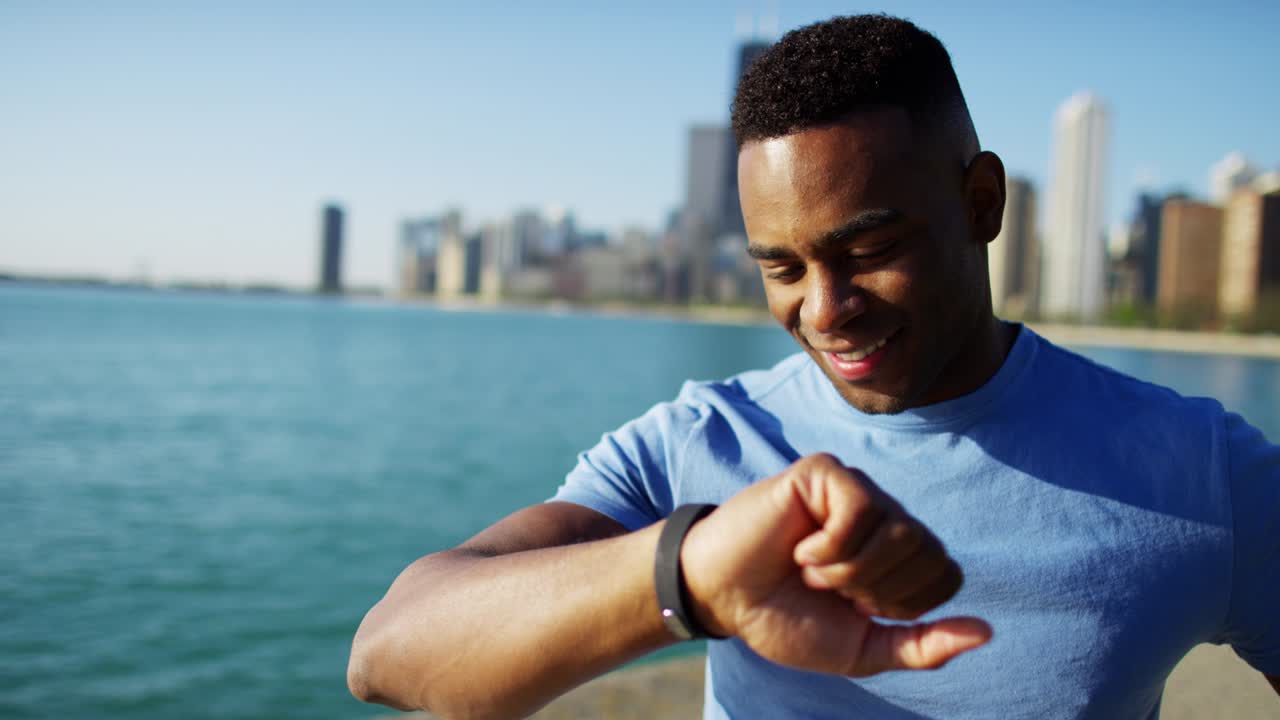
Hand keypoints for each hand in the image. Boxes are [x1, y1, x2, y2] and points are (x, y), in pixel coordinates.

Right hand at [679, 453, 990, 675]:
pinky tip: (800, 548)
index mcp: (900, 554)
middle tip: (830, 588)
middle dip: (874, 589)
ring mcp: (857, 488)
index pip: (948, 576)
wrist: (724, 599)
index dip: (902, 606)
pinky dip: (829, 547)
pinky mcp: (825, 472)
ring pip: (901, 531)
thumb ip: (921, 646)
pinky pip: (860, 509)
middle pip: (928, 552)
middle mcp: (886, 515)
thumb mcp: (860, 649)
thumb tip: (986, 633)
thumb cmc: (786, 618)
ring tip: (812, 568)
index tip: (853, 608)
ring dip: (849, 569)